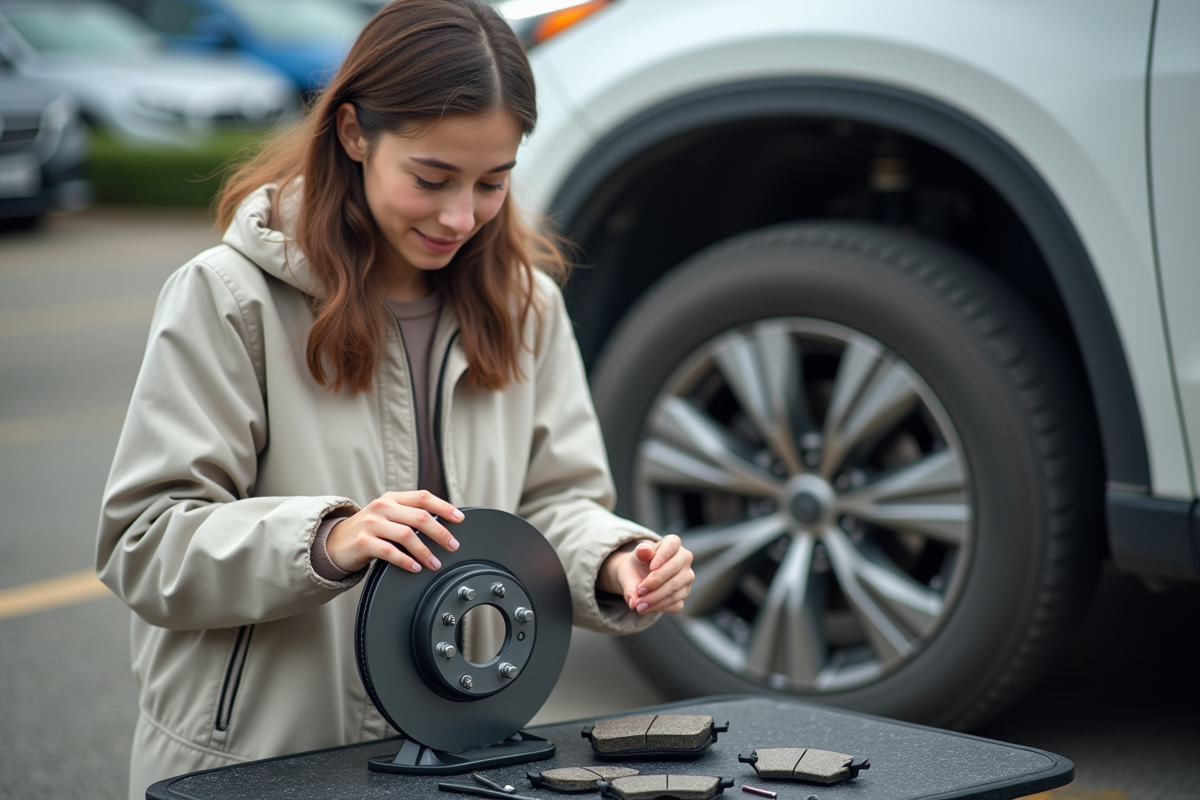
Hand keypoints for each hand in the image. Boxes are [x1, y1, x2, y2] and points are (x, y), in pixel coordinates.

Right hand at [326, 490, 462, 573]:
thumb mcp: (389, 515)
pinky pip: (390, 552)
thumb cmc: (370, 530)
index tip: (460, 519)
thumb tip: (444, 524)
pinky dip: (406, 561)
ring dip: (425, 551)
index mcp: (393, 498)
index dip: (444, 507)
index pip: (423, 497)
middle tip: (452, 546)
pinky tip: (416, 567)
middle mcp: (382, 507)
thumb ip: (410, 515)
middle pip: (419, 516)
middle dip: (440, 532)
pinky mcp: (363, 542)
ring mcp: (371, 523)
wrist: (336, 542)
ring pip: (407, 535)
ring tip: (435, 563)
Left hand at [599, 535, 693, 614]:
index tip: (651, 567)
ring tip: (637, 605)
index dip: (663, 556)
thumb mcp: (633, 559)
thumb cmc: (638, 562)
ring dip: (655, 599)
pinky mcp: (684, 594)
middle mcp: (684, 559)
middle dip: (655, 582)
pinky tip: (645, 608)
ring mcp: (686, 577)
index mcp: (673, 542)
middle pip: (674, 569)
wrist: (638, 574)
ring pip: (675, 589)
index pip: (672, 544)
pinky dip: (658, 607)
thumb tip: (633, 596)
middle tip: (638, 591)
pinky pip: (675, 603)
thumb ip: (633, 573)